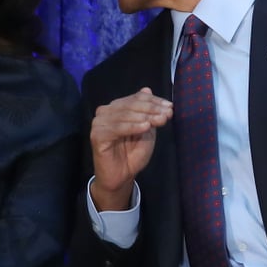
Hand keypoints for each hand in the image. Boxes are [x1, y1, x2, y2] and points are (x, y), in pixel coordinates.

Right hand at [89, 87, 172, 210]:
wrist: (121, 177)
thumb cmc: (133, 154)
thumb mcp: (146, 130)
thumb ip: (147, 112)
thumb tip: (147, 89)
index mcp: (116, 108)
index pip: (136, 98)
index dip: (154, 101)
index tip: (170, 107)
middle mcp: (105, 112)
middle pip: (131, 104)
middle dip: (151, 109)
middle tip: (167, 114)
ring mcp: (99, 123)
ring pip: (125, 114)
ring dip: (145, 117)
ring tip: (160, 121)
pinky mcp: (96, 135)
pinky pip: (117, 128)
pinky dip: (132, 127)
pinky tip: (145, 127)